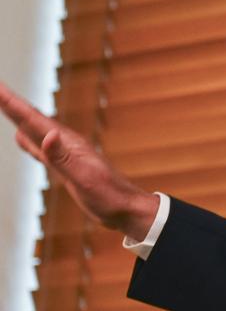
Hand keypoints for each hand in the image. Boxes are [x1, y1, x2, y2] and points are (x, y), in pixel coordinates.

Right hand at [0, 82, 156, 239]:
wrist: (127, 208)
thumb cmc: (109, 196)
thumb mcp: (84, 178)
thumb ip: (64, 158)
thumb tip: (49, 134)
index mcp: (67, 143)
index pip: (33, 120)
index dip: (12, 103)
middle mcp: (65, 143)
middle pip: (32, 119)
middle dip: (11, 102)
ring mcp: (65, 153)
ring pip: (34, 130)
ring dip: (18, 115)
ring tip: (4, 101)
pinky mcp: (65, 165)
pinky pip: (39, 146)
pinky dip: (27, 138)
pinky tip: (21, 136)